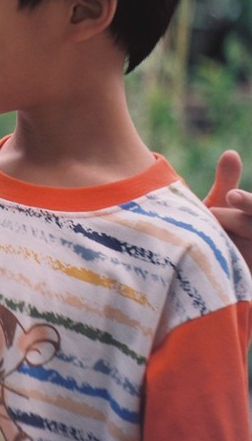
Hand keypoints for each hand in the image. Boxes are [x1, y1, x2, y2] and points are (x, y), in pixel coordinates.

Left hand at [204, 150, 251, 271]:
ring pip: (249, 252)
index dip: (249, 204)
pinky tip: (217, 261)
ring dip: (232, 243)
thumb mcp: (219, 207)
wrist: (195, 269)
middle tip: (210, 214)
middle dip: (237, 221)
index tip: (231, 196)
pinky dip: (231, 269)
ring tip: (207, 234)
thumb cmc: (210, 232)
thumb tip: (231, 152)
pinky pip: (243, 277)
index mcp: (251, 221)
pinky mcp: (248, 288)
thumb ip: (228, 182)